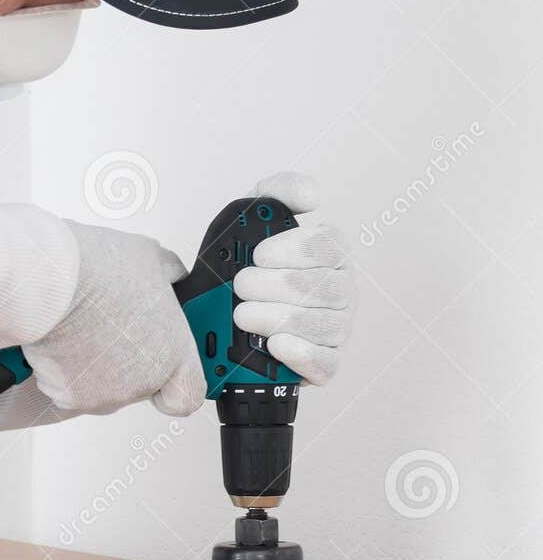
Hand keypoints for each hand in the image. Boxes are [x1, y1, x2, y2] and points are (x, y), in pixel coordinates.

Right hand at [23, 221, 205, 416]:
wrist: (49, 282)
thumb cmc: (96, 271)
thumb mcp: (151, 258)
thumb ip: (170, 275)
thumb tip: (171, 276)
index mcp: (172, 355)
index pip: (187, 395)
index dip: (177, 384)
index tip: (169, 370)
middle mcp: (140, 383)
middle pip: (139, 385)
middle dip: (128, 361)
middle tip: (114, 329)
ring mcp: (103, 395)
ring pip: (102, 387)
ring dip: (96, 366)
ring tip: (84, 328)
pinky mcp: (69, 397)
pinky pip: (71, 388)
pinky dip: (65, 369)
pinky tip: (64, 339)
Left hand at [233, 171, 353, 384]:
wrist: (218, 316)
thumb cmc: (243, 267)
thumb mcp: (249, 220)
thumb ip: (277, 193)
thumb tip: (313, 194)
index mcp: (330, 255)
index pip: (330, 246)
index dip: (294, 249)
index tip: (258, 254)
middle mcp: (341, 291)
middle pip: (326, 287)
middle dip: (276, 286)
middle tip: (240, 286)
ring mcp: (337, 330)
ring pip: (323, 324)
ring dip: (278, 318)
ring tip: (242, 316)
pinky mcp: (325, 365)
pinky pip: (326, 363)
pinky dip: (300, 354)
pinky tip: (275, 345)